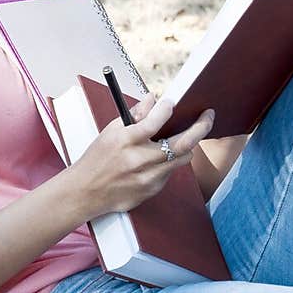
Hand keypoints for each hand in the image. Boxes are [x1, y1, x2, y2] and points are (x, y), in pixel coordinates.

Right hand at [68, 93, 215, 217]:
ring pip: (182, 158)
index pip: (155, 121)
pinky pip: (170, 172)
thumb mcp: (111, 131)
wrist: (85, 192)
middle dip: (201, 127)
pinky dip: (169, 162)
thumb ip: (135, 115)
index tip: (173, 103)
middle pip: (183, 144)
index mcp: (126, 141)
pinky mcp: (151, 190)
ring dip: (185, 146)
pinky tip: (157, 159)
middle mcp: (139, 160)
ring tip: (182, 136)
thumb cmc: (97, 159)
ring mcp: (147, 178)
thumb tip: (153, 99)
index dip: (167, 108)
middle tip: (208, 116)